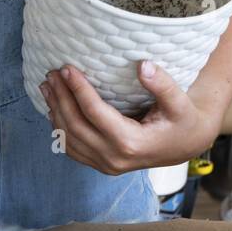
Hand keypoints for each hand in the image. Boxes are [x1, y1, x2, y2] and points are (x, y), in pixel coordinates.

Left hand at [40, 63, 219, 174]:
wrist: (184, 145)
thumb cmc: (182, 120)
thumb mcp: (179, 102)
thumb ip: (162, 84)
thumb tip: (143, 65)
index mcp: (130, 142)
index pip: (94, 112)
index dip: (78, 89)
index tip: (66, 68)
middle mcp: (113, 157)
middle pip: (75, 125)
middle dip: (61, 97)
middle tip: (52, 74)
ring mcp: (105, 164)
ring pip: (69, 139)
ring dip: (54, 111)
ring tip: (47, 87)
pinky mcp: (101, 165)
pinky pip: (72, 148)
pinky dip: (59, 128)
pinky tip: (54, 108)